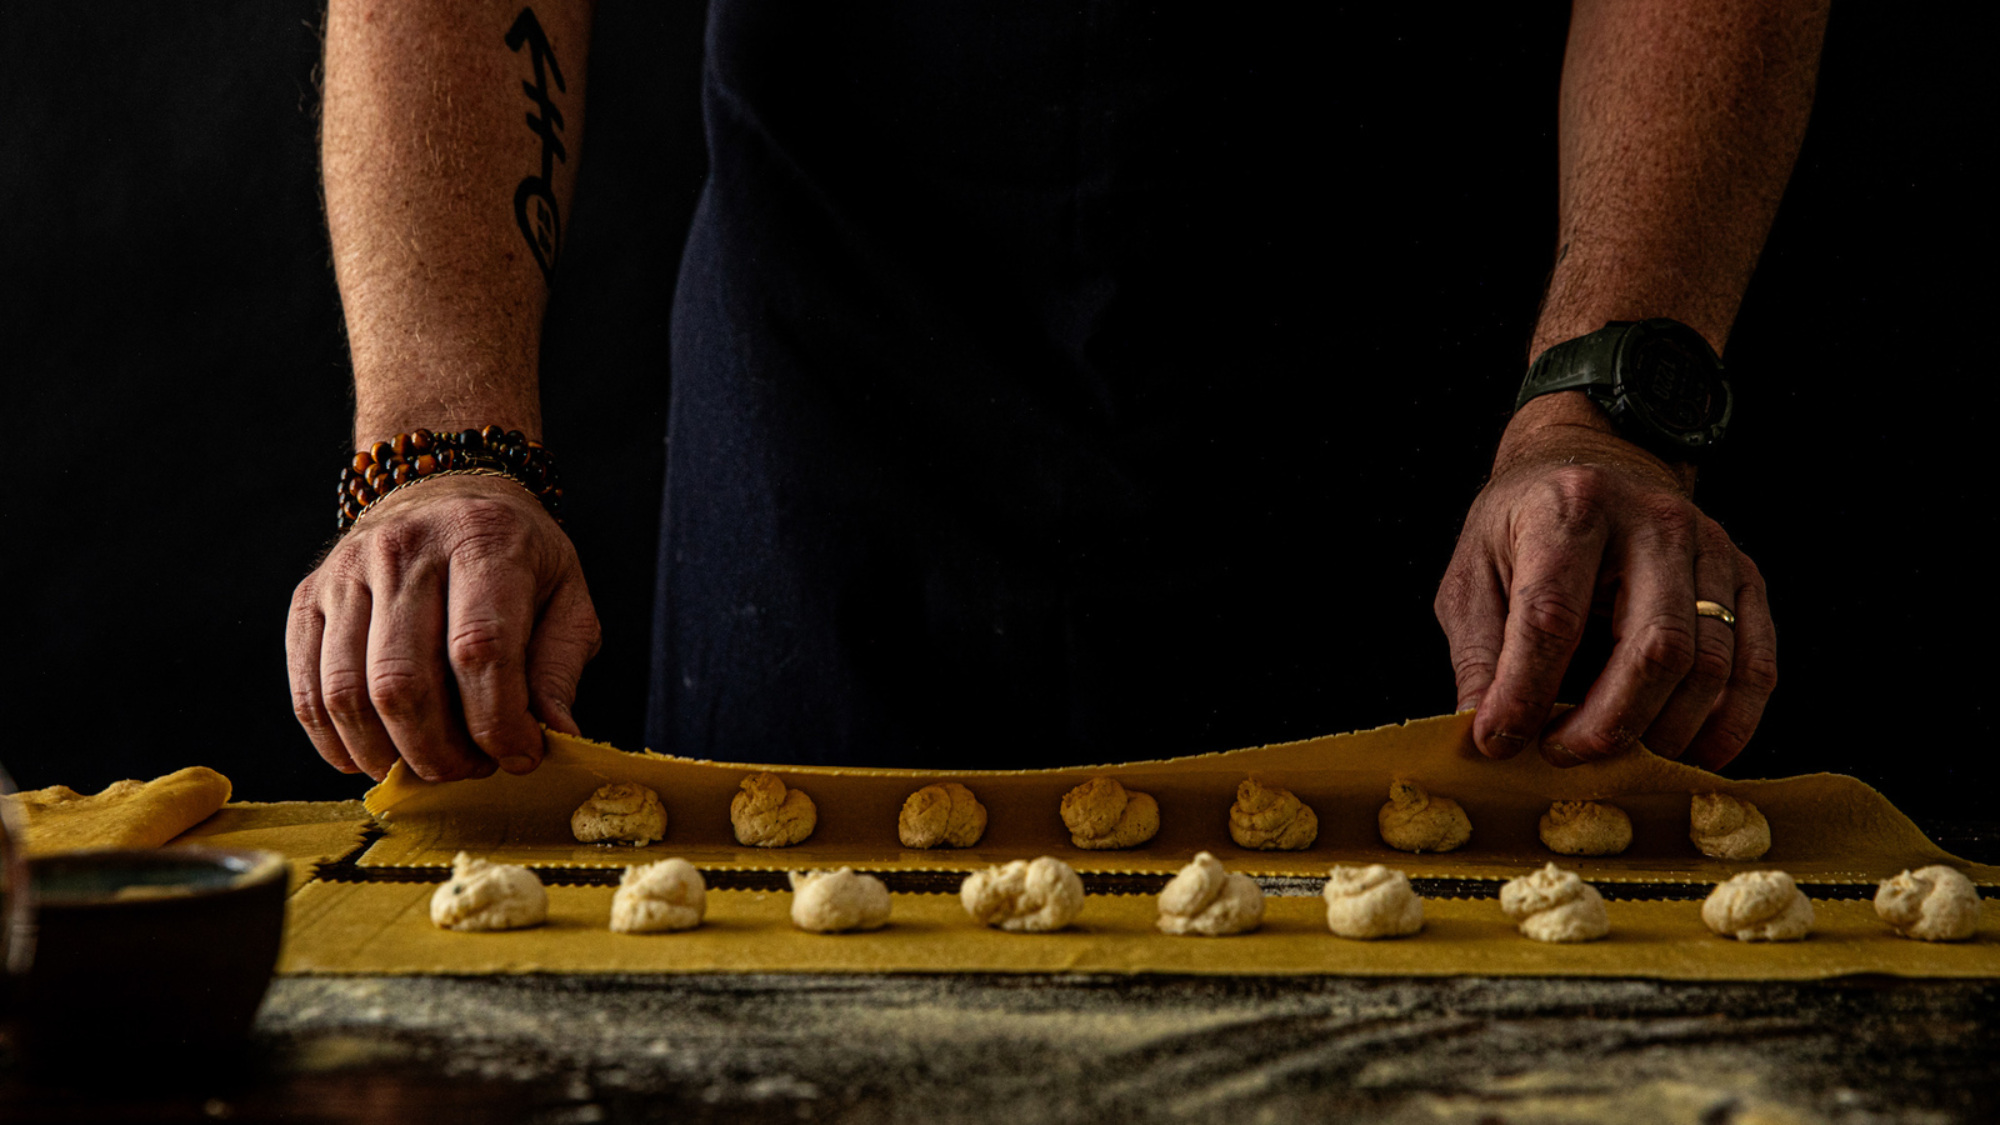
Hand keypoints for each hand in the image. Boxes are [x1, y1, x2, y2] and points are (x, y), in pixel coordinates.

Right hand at [287, 475, 600, 781]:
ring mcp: (346, 572)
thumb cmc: (516, 555)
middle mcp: (405, 550)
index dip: (497, 721)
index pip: (479, 650)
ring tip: (430, 766)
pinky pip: (308, 690)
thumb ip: (560, 667)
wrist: (444, 490)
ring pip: (347, 694)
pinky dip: (337, 743)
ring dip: (388, 755)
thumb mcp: (566, 595)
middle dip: (440, 752)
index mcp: (482, 541)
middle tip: (472, 770)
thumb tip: (559, 738)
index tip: (520, 756)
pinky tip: (377, 756)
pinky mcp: (309, 598)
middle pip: (403, 682)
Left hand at [1434, 395, 1775, 770]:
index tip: (1500, 742)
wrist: (1596, 460)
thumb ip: (1480, 654)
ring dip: (1664, 731)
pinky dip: (1729, 723)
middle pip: (1653, 647)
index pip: (1553, 616)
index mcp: (1570, 510)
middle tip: (1564, 756)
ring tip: (1614, 758)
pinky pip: (1757, 664)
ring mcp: (1710, 547)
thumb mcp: (1474, 574)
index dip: (1527, 692)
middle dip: (1608, 723)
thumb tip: (1487, 735)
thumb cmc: (1524, 527)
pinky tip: (1689, 752)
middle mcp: (1652, 521)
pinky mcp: (1745, 576)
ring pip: (1710, 663)